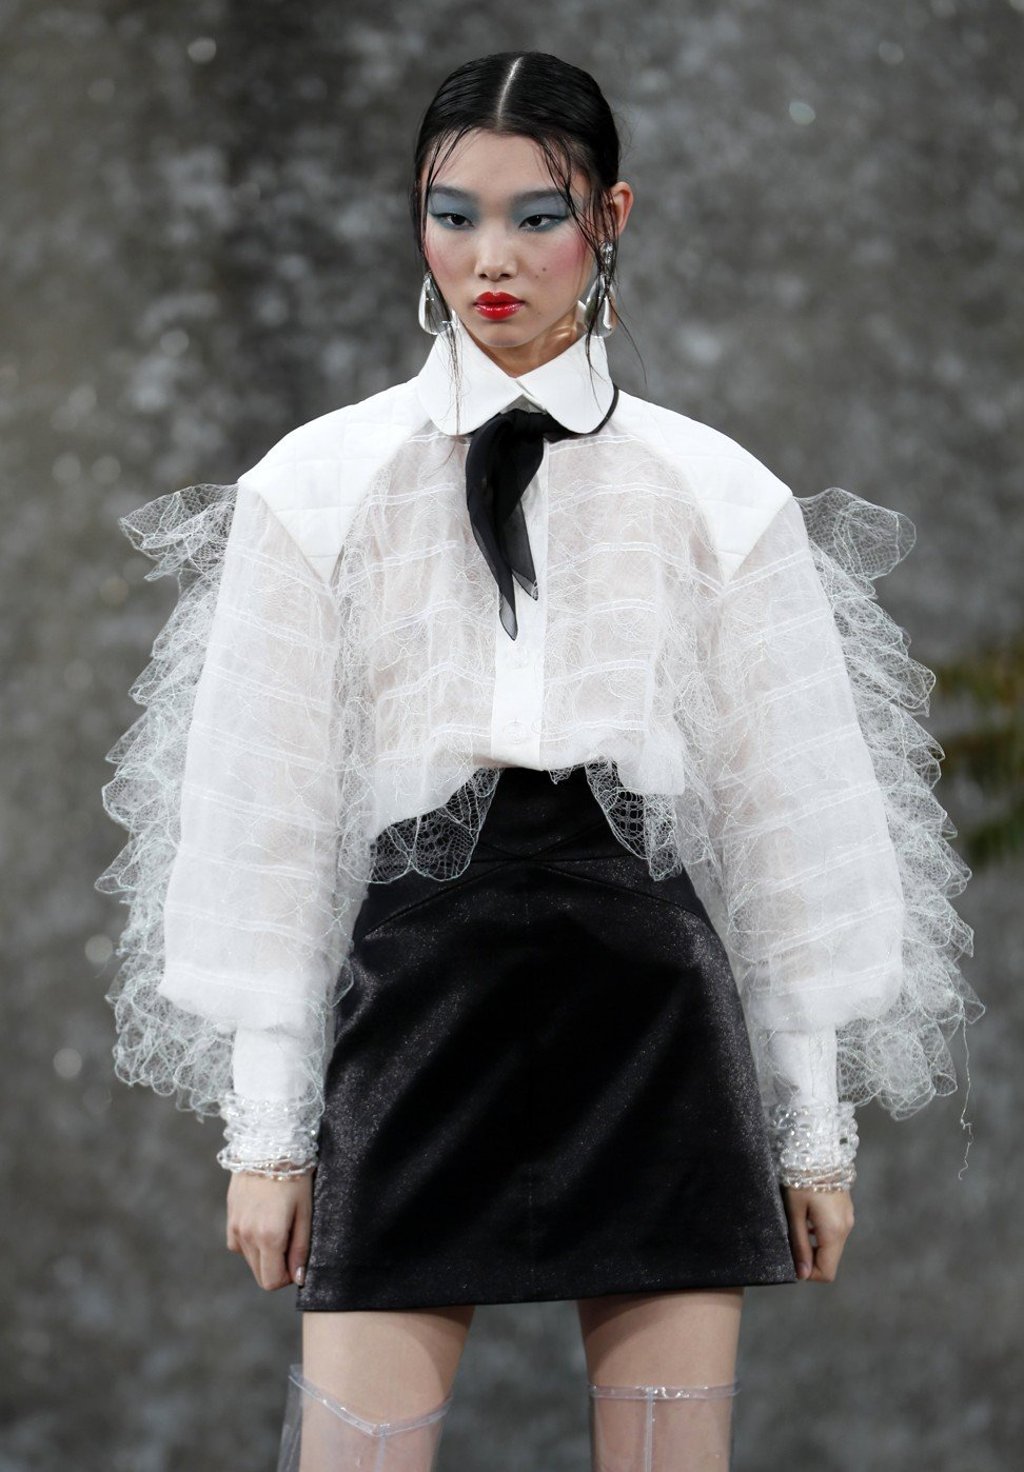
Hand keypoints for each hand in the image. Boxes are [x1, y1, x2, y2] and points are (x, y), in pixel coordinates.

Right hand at [226, 1168, 314, 1290]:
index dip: (287, 1277)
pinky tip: (263, 1220)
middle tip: (291, 1240)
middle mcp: (248, 1236)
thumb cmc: (295, 1176)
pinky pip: (238, 1244)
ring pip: (249, 1260)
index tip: (297, 1258)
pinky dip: (250, 1241)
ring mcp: (235, 1227)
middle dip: (277, 1266)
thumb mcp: (306, 1211)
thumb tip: (298, 1279)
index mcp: (270, 1236)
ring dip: (265, 1253)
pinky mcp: (230, 1217)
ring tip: (279, 1224)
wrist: (269, 1144)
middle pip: (260, 1274)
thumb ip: (301, 1248)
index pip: (271, 1282)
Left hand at [781, 1185, 853, 1281]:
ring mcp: (848, 1218)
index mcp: (834, 1232)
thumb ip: (800, 1244)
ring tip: (796, 1226)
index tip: (792, 1260)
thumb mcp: (795, 1212)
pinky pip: (833, 1231)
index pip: (827, 1272)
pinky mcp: (845, 1209)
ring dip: (814, 1245)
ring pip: (831, 1246)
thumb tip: (802, 1274)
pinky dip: (820, 1233)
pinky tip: (806, 1217)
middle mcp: (845, 1228)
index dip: (808, 1273)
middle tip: (790, 1241)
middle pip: (829, 1260)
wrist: (818, 1148)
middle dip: (810, 1259)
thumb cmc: (801, 1178)